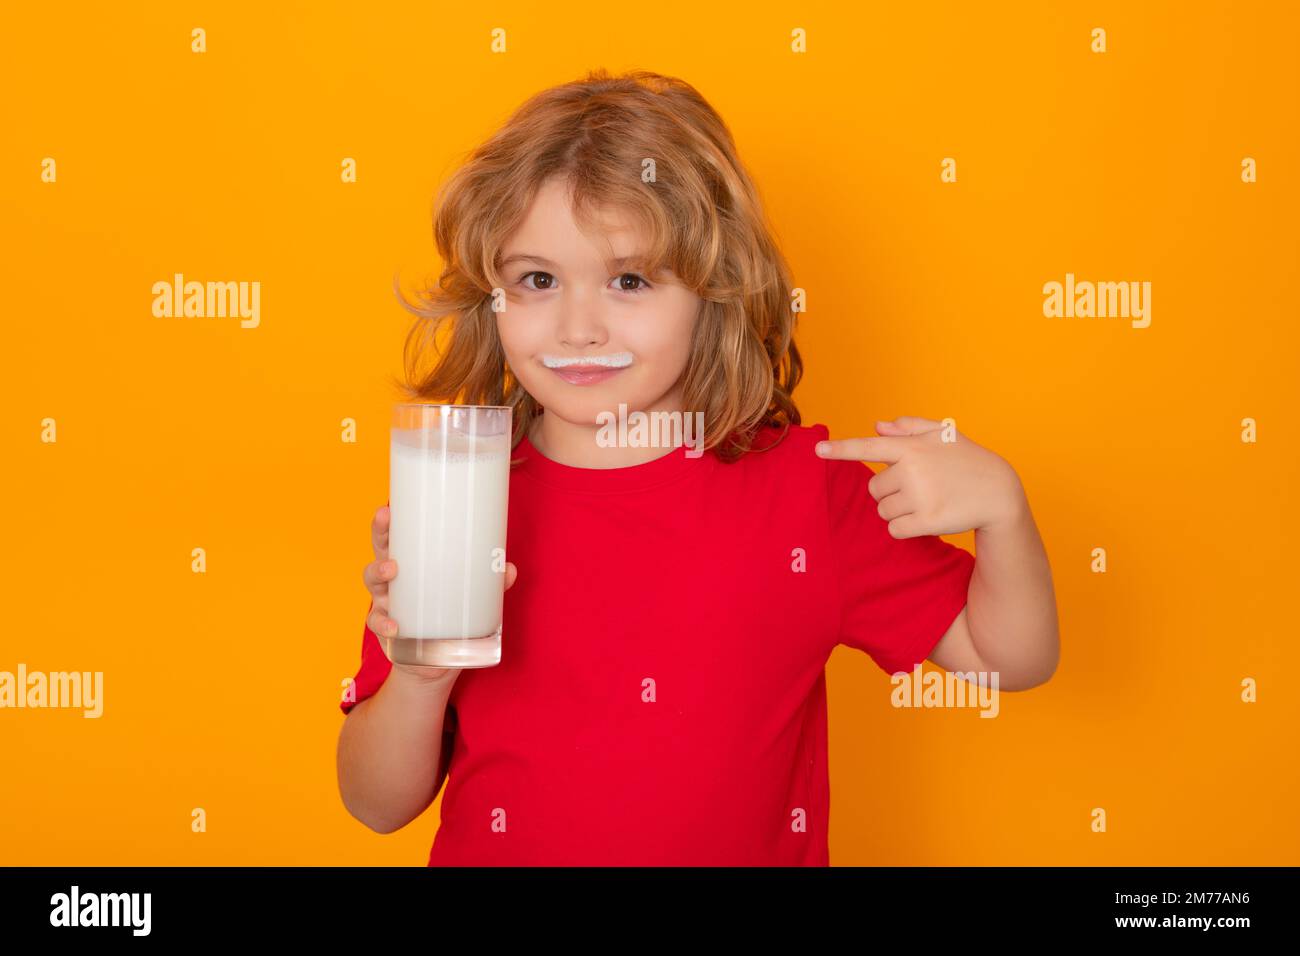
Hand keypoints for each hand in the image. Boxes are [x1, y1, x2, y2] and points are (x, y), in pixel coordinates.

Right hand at [364, 504, 518, 682]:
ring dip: (378, 571)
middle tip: (385, 518)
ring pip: (372, 580)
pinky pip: (376, 622)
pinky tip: (395, 626)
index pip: (397, 536)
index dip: (390, 519)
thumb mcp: (468, 598)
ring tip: (392, 570)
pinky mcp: (385, 630)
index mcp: (410, 564)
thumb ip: (488, 585)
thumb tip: (509, 569)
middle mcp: (392, 580)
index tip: (391, 504)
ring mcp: (385, 603)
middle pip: (380, 549)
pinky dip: (383, 623)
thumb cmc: (448, 618)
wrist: (433, 665)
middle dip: (380, 531)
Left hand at [815, 416, 1024, 537]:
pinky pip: (895, 529)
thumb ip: (908, 428)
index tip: (817, 451)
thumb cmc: (967, 460)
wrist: (999, 492)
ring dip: (897, 510)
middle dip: (889, 491)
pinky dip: (905, 528)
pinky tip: (926, 517)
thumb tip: (876, 427)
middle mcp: (911, 470)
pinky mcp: (926, 521)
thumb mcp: (942, 434)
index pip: (868, 447)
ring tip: (926, 500)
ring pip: (883, 510)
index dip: (840, 450)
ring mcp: (919, 496)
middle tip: (918, 487)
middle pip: (874, 489)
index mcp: (911, 447)